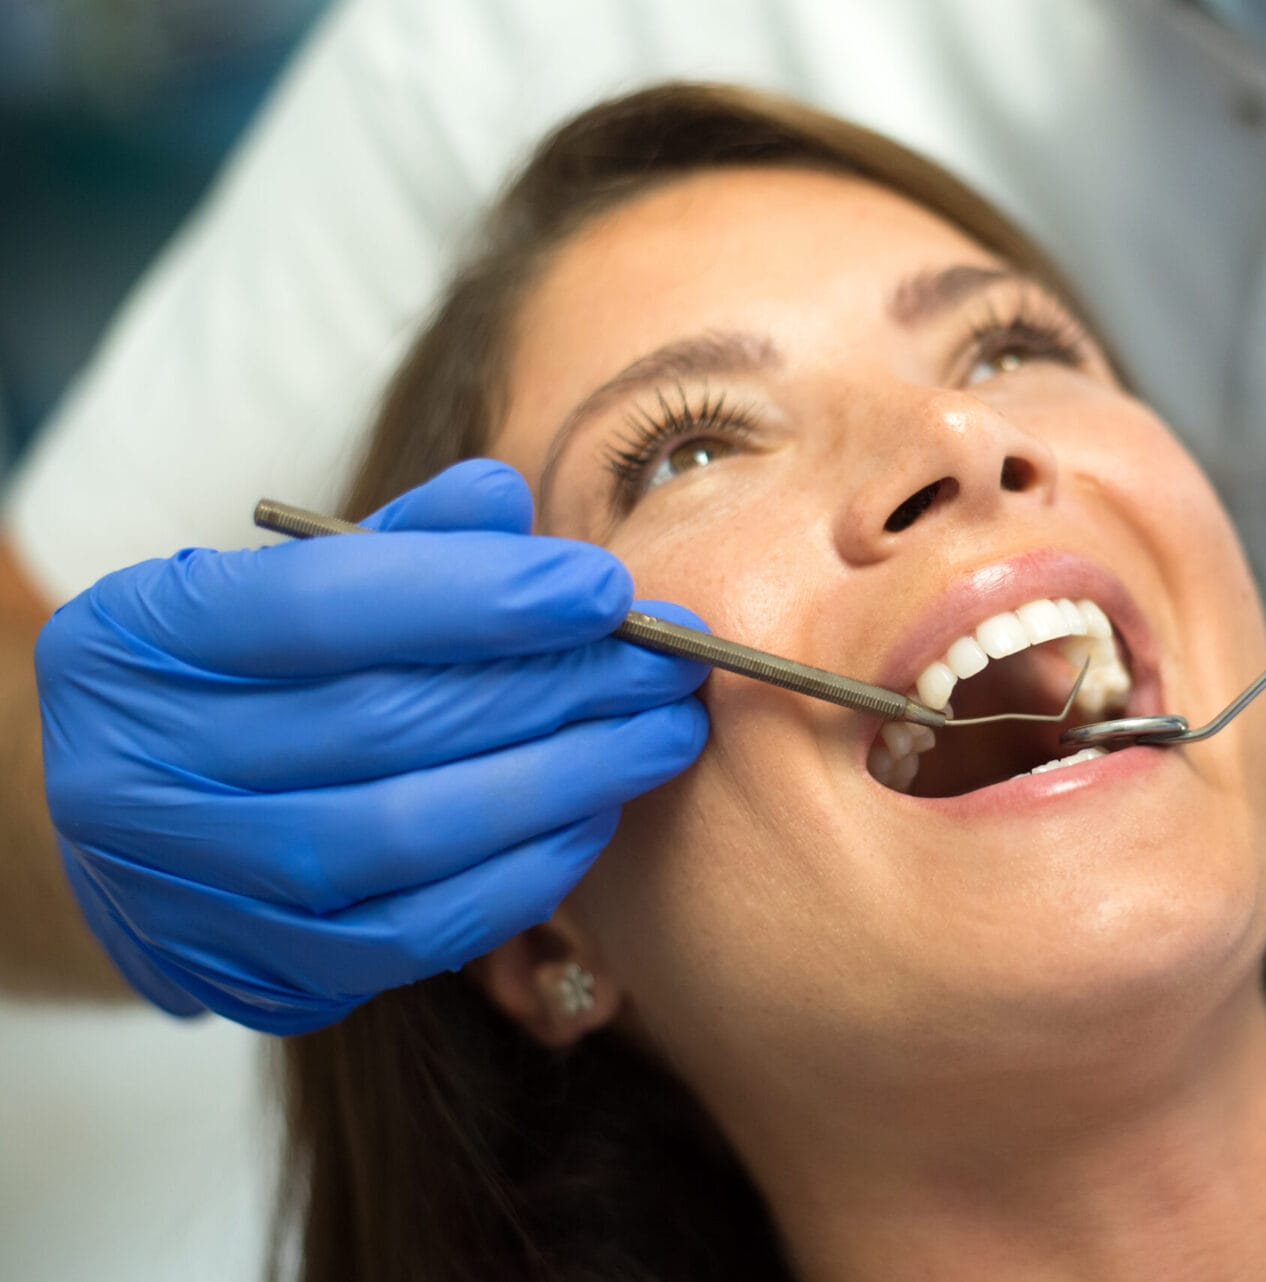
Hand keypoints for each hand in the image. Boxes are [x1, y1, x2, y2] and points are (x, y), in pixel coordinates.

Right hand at [36, 460, 708, 1032]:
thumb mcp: (274, 586)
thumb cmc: (234, 681)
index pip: (320, 608)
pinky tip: (596, 817)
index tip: (604, 588)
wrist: (132, 828)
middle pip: (383, 724)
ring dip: (563, 780)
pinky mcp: (259, 974)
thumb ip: (394, 543)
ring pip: (407, 835)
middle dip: (555, 686)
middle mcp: (139, 775)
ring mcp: (193, 891)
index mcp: (135, 645)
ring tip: (662, 735)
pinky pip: (416, 933)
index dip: (475, 597)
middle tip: (671, 662)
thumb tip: (503, 499)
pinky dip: (523, 874)